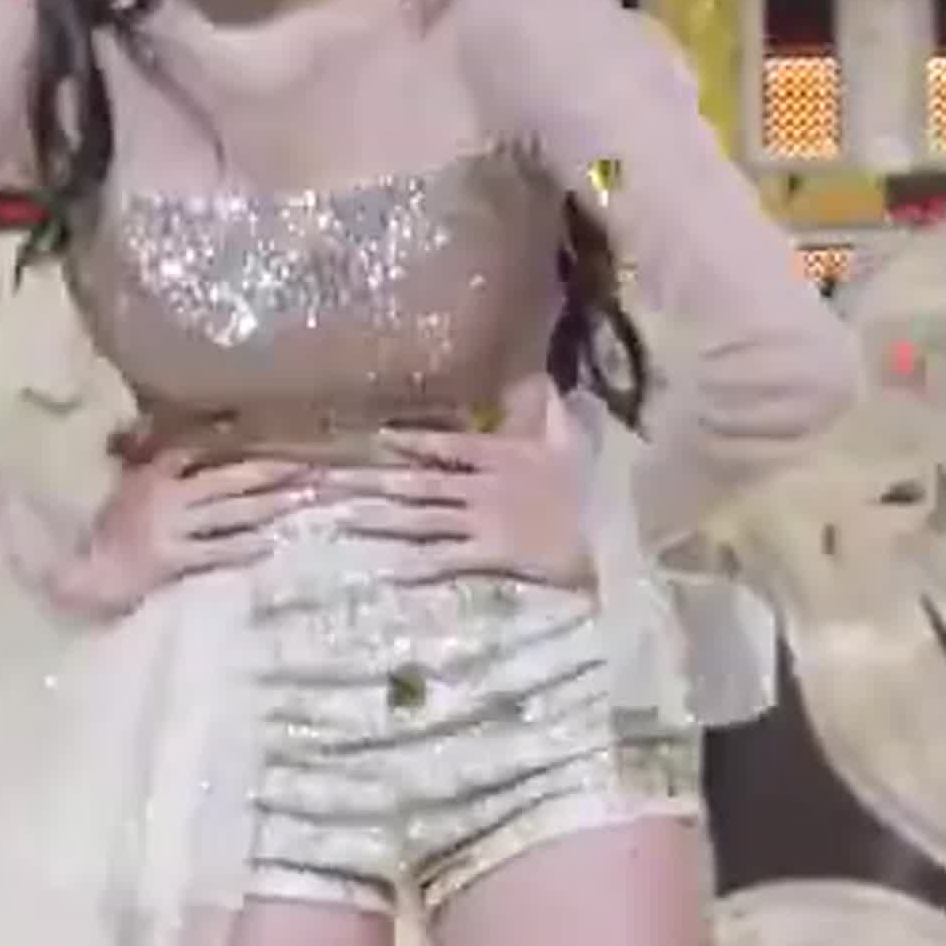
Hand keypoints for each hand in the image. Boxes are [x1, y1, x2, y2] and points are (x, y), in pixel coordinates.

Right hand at [56, 445, 301, 618]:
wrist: (78, 578)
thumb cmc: (92, 537)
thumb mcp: (115, 492)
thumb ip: (141, 469)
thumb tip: (164, 444)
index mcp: (148, 476)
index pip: (189, 452)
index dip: (227, 443)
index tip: (262, 443)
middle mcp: (166, 497)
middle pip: (226, 479)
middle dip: (267, 471)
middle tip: (305, 466)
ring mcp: (173, 529)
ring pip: (230, 510)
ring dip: (268, 503)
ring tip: (302, 495)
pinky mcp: (174, 560)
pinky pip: (217, 549)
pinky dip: (245, 545)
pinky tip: (271, 542)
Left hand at [344, 424, 593, 586]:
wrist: (616, 535)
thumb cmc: (594, 488)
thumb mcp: (573, 440)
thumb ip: (552, 408)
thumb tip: (541, 376)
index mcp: (500, 456)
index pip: (443, 444)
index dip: (408, 441)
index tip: (373, 439)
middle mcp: (483, 486)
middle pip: (417, 483)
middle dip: (371, 483)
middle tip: (328, 483)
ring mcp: (484, 522)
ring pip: (422, 520)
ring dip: (381, 520)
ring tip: (342, 520)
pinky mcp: (493, 555)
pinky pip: (448, 560)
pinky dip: (417, 565)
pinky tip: (387, 569)